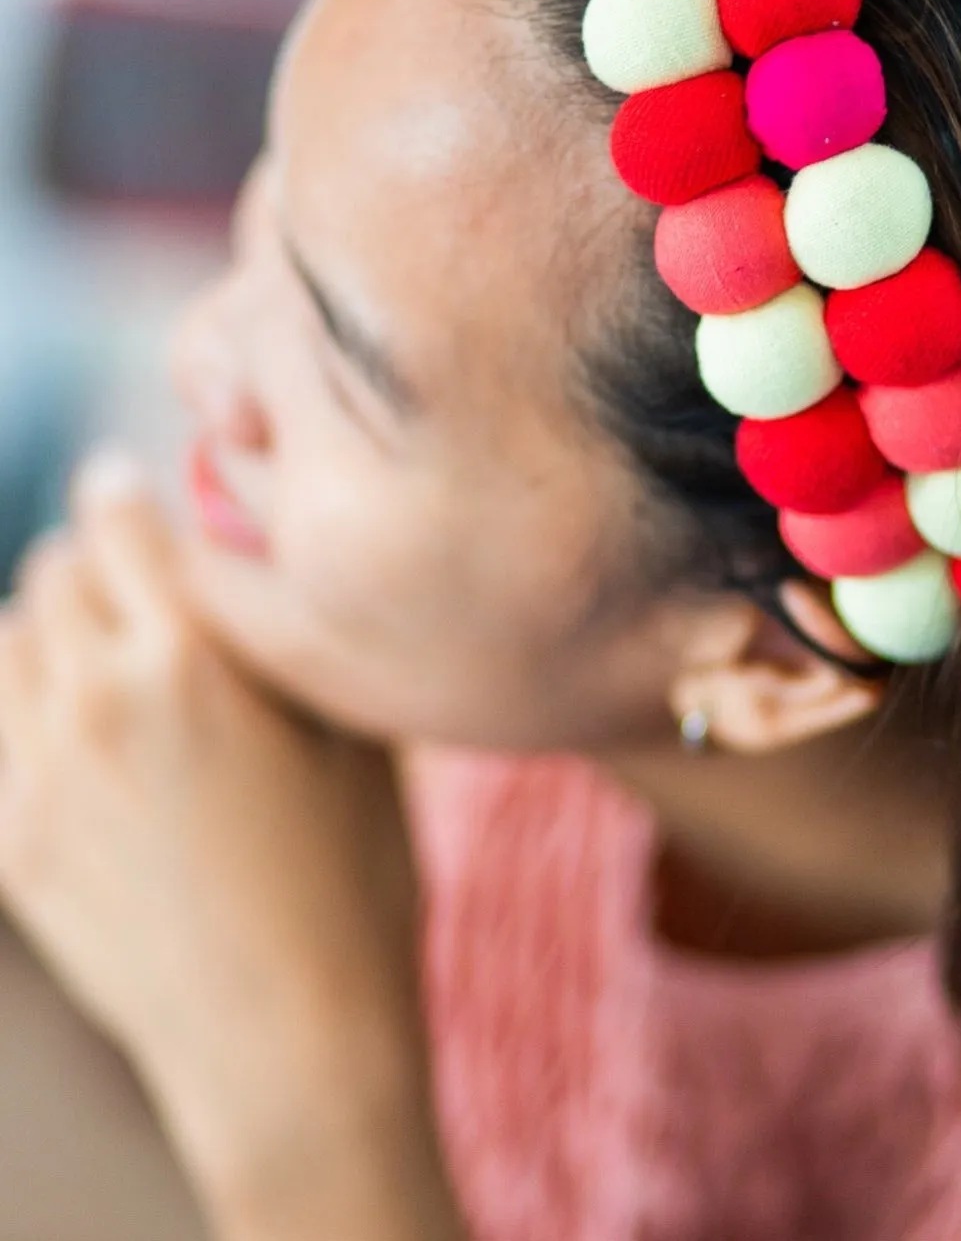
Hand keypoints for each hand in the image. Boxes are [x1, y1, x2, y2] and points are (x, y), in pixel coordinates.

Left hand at [0, 450, 455, 1237]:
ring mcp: (38, 778)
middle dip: (94, 564)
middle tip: (139, 589)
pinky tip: (85, 742)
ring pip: (8, 645)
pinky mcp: (9, 844)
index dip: (125, 494)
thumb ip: (287, 635)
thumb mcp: (354, 734)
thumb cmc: (353, 883)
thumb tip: (246, 566)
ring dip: (51, 632)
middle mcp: (97, 701)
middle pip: (51, 572)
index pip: (115, 520)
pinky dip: (28, 709)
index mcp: (191, 659)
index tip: (132, 489)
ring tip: (107, 663)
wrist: (288, 1044)